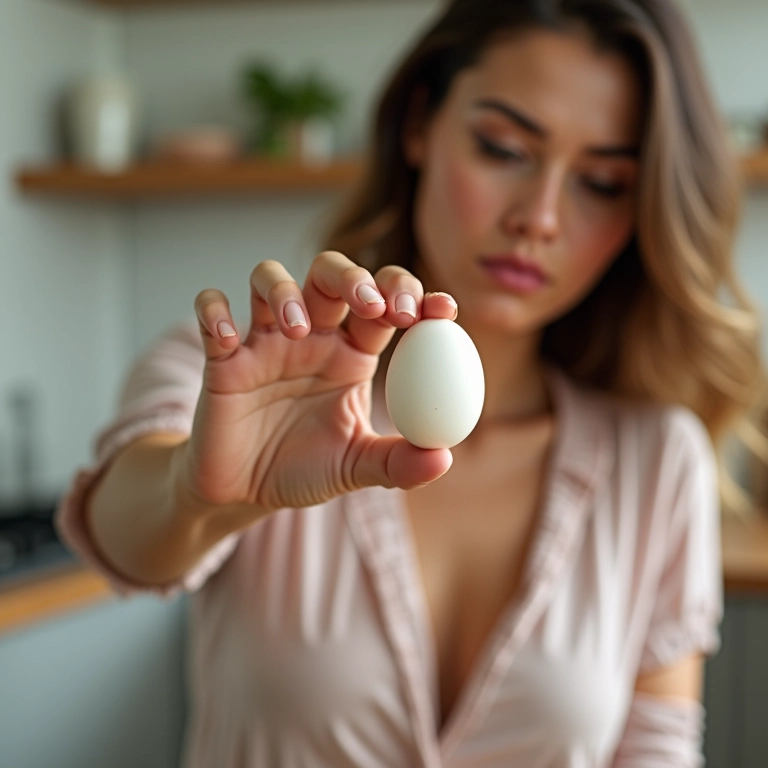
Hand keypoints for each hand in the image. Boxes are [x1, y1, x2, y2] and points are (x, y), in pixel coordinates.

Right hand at [179, 251, 457, 517]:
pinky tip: (228, 338)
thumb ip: (399, 462)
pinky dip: (214, 312)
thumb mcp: (356, 467)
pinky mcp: (222, 356)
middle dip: (354, 277)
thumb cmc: (306, 470)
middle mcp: (311, 336)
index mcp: (352, 353)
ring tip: (297, 330)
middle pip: (330, 274)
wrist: (245, 493)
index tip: (441, 309)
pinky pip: (210, 309)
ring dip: (285, 291)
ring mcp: (264, 340)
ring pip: (270, 278)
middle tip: (373, 304)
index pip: (384, 305)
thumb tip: (444, 458)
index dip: (412, 295)